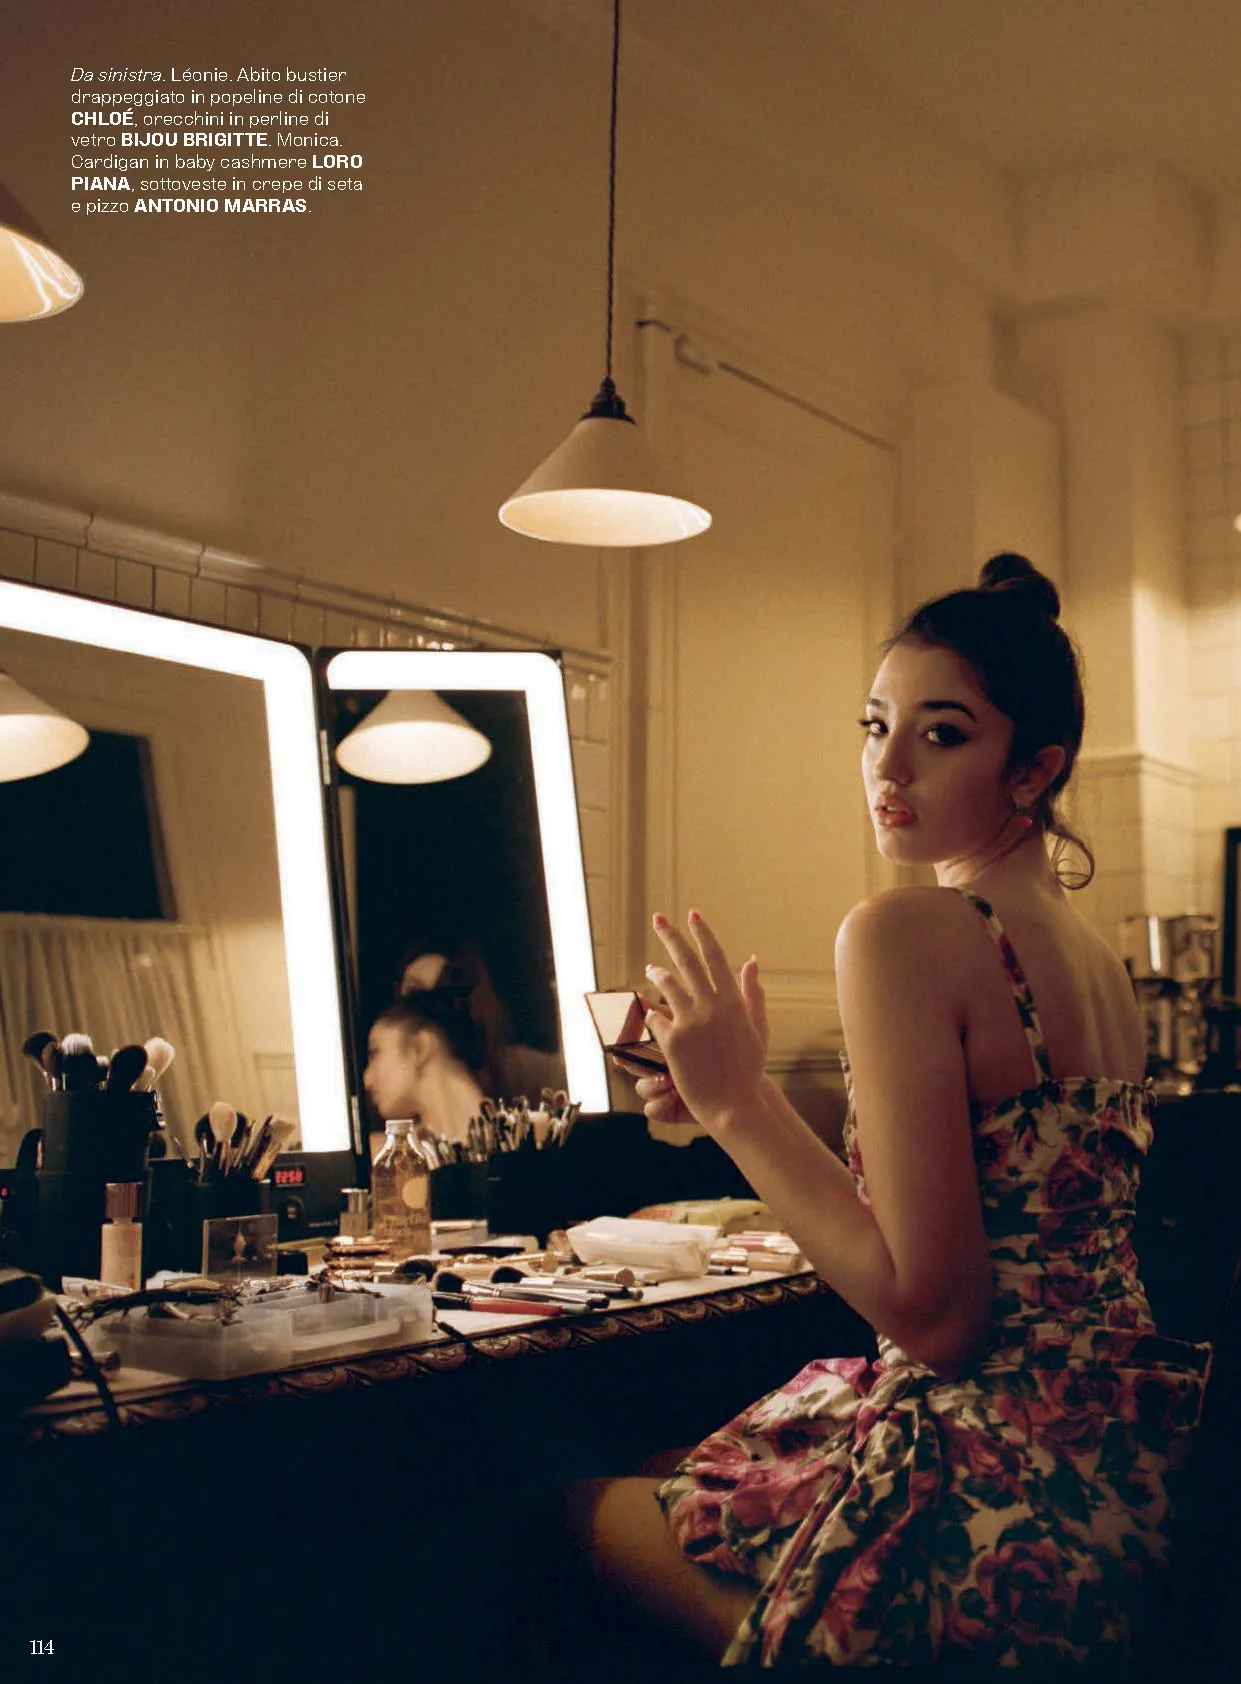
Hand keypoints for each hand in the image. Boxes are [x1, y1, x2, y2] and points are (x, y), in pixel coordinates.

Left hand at [640, 910, 766, 1131]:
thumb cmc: (748, 1069)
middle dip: (671, 936)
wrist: (733, 1105)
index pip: (715, 957)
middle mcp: (711, 1006)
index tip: (693, 913)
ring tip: (650, 969)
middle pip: (686, 961)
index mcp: (734, 1001)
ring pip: (666, 985)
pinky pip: (655, 1018)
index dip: (703, 933)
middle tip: (658, 918)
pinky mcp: (672, 1041)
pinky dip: (653, 1014)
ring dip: (656, 974)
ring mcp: (690, 1023)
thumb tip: (751, 961)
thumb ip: (753, 994)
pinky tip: (649, 1014)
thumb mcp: (757, 1029)